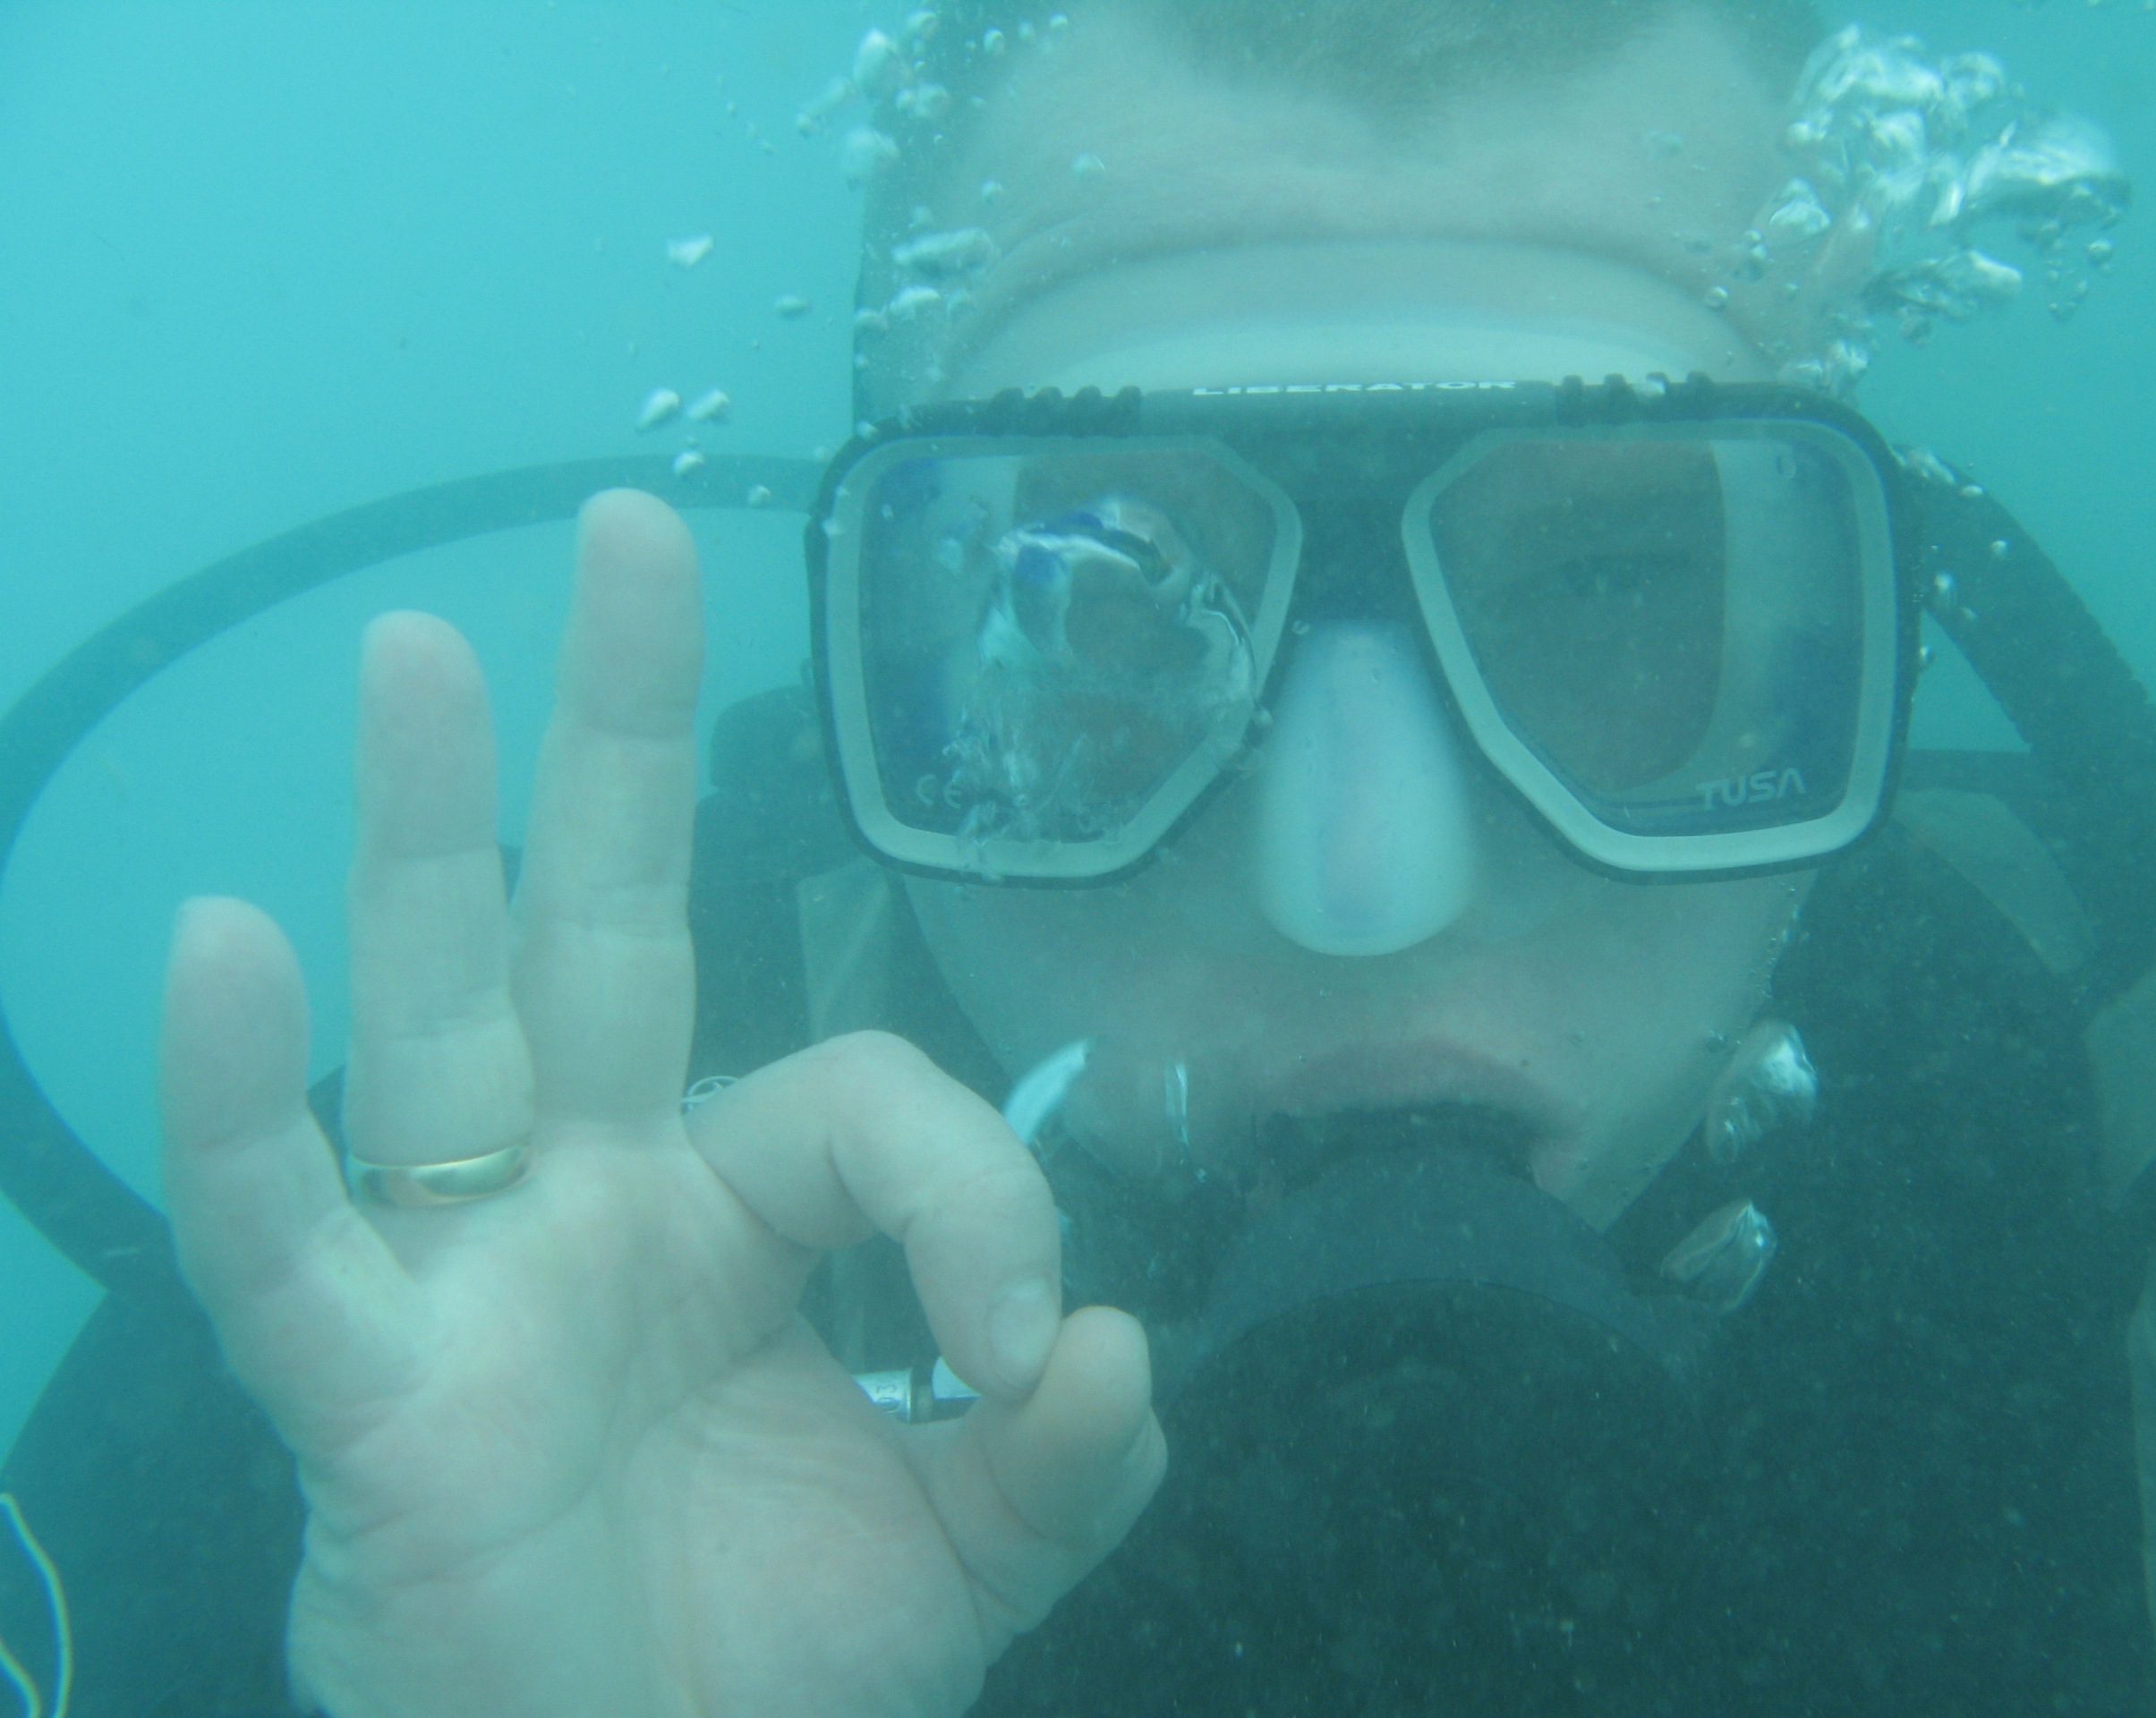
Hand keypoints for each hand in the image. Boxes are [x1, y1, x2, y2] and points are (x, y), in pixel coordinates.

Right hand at [157, 491, 1163, 1717]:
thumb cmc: (776, 1668)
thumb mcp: (970, 1544)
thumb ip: (1065, 1450)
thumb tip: (1119, 1341)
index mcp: (740, 1215)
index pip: (863, 1103)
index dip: (970, 1196)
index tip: (1017, 1354)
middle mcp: (598, 1202)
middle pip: (608, 928)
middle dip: (618, 737)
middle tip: (632, 530)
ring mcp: (475, 1277)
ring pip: (440, 1025)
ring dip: (420, 840)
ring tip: (412, 653)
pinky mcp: (372, 1391)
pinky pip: (287, 1236)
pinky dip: (241, 1107)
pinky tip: (215, 947)